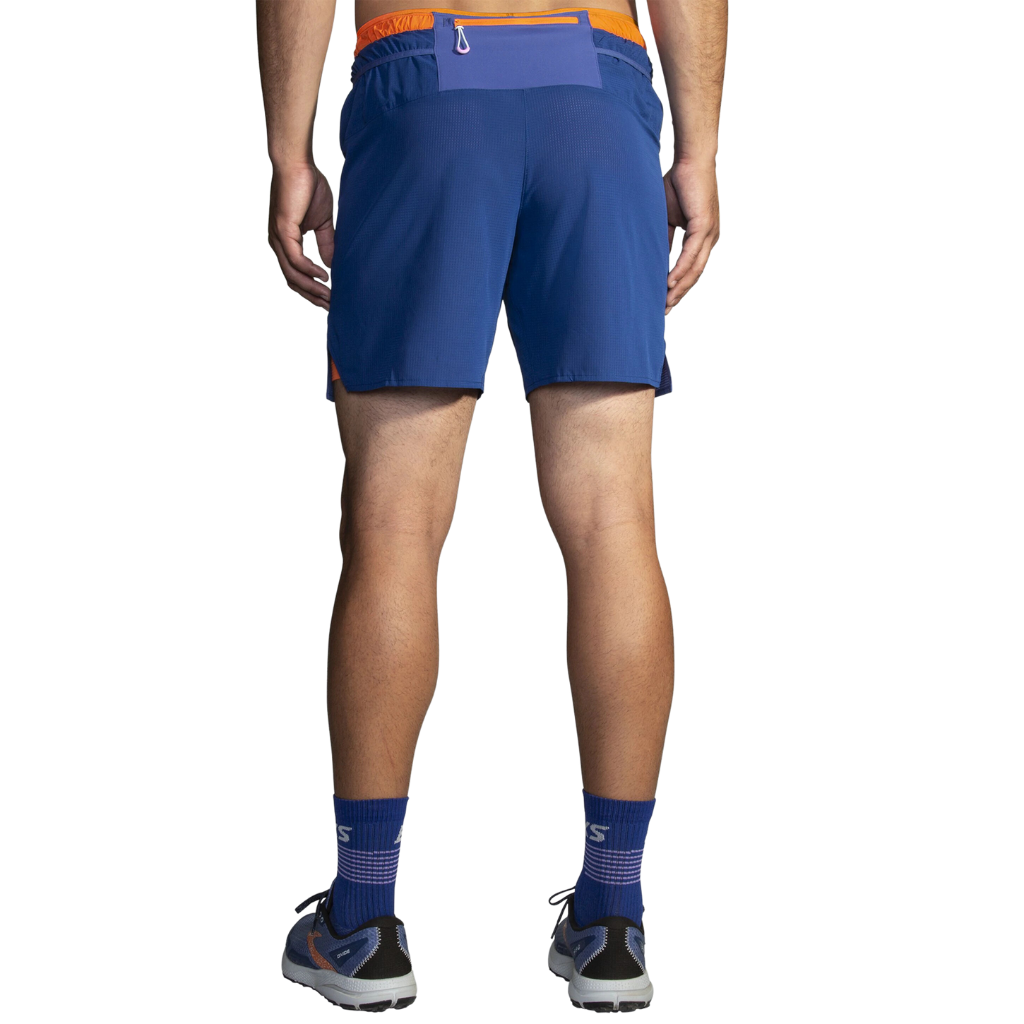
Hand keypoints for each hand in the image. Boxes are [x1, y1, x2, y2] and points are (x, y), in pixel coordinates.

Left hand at [268, 163, 334, 309]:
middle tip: (331, 307)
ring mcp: (278, 238)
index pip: (296, 275)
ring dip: (312, 289)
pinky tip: (324, 276)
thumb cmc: (308, 186)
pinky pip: (295, 259)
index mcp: (286, 242)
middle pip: (293, 281)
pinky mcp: (282, 230)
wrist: (296, 163)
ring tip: (329, 297)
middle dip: (312, 296)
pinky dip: (309, 271)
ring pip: (293, 274)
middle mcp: (278, 244)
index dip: (312, 289)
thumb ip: (326, 244)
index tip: (329, 300)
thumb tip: (331, 266)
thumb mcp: (323, 222)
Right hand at [664, 158, 719, 312]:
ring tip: (666, 304)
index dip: (679, 287)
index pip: (691, 269)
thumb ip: (665, 238)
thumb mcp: (667, 217)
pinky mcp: (704, 225)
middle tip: (664, 312)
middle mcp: (709, 239)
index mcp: (702, 237)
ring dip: (680, 288)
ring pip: (695, 269)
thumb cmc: (678, 183)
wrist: (690, 159)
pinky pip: (691, 254)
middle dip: (679, 295)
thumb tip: (656, 257)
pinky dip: (680, 270)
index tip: (665, 302)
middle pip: (695, 275)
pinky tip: (670, 284)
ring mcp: (709, 233)